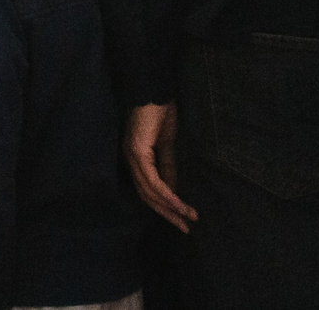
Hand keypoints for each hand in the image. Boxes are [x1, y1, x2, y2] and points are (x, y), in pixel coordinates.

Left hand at [125, 103, 196, 232]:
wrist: (155, 89)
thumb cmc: (162, 112)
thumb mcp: (169, 144)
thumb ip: (169, 166)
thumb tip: (176, 190)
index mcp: (137, 159)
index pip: (149, 191)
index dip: (165, 207)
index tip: (183, 221)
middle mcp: (131, 160)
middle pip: (147, 196)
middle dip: (168, 214)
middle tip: (185, 229)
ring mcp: (132, 156)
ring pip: (150, 192)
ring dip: (170, 207)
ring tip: (187, 218)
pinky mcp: (137, 151)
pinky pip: (152, 180)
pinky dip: (167, 194)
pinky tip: (178, 203)